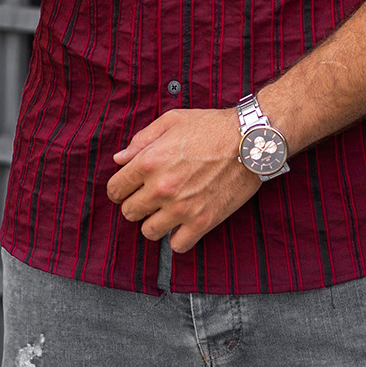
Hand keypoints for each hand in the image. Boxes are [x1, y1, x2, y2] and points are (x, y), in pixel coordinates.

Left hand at [106, 109, 259, 252]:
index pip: (115, 190)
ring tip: (168, 209)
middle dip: (137, 204)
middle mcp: (161, 188)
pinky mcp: (202, 222)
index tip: (130, 187)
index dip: (120, 188)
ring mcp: (181, 208)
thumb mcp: (172, 121)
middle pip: (129, 213)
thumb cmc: (211, 126)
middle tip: (151, 196)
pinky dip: (178, 237)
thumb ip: (141, 139)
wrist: (250, 140)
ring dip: (155, 222)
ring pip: (148, 232)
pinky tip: (184, 222)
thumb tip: (119, 159)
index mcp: (149, 161)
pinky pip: (177, 245)